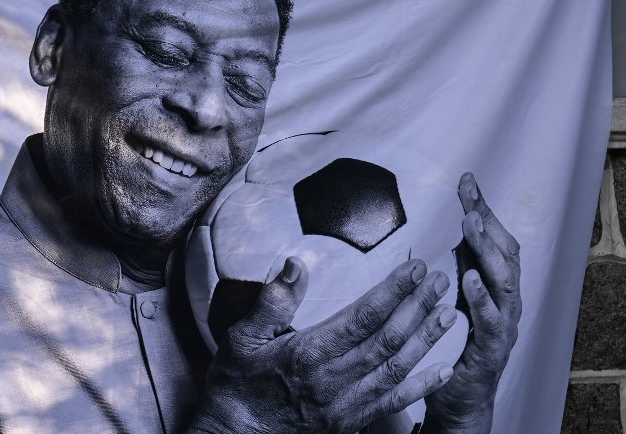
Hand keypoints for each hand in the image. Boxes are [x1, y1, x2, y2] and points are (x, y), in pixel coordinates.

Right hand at [190, 257, 456, 433]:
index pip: (361, 318)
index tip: (414, 271)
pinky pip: (394, 403)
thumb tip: (295, 266)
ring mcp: (345, 405)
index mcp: (307, 354)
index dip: (392, 293)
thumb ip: (271, 303)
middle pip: (386, 340)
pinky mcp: (350, 422)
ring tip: (448, 313)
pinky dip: (422, 386)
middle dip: (417, 309)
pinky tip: (444, 369)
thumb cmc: (237, 384)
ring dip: (426, 340)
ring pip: (396, 369)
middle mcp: (332, 380)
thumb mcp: (240, 338)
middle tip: (439, 281)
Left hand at [422, 173, 520, 432]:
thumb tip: (451, 224)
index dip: (484, 209)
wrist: (460, 396)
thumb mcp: (455, 293)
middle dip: (488, 223)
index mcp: (497, 285)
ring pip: (504, 282)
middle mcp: (507, 301)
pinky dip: (481, 298)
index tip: (466, 180)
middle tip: (469, 199)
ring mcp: (504, 325)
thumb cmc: (456, 342)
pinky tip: (469, 279)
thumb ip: (459, 263)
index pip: (495, 240)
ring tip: (471, 226)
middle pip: (505, 255)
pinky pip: (491, 321)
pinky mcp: (491, 350)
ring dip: (487, 252)